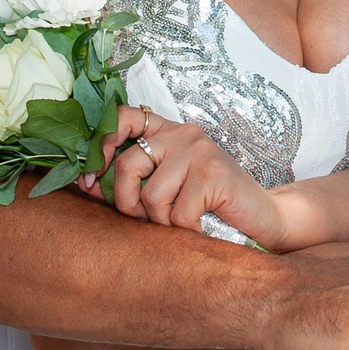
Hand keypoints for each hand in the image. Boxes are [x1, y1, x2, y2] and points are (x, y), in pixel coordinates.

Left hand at [88, 107, 285, 246]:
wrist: (263, 218)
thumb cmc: (210, 206)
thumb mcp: (168, 187)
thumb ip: (134, 180)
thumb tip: (84, 184)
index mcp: (168, 132)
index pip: (122, 117)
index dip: (99, 145)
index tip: (88, 177)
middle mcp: (183, 134)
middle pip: (127, 165)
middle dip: (127, 202)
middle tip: (144, 218)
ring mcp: (200, 151)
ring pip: (151, 196)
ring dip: (162, 222)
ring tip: (183, 222)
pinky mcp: (214, 174)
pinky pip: (177, 215)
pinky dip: (186, 232)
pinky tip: (202, 227)